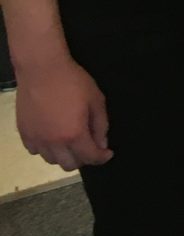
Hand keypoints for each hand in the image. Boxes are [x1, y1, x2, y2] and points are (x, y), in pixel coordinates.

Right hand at [15, 53, 112, 170]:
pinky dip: (46, 149)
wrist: (42, 70)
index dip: (101, 157)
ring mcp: (36, 139)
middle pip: (69, 165)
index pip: (89, 157)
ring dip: (63, 155)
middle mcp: (53, 142)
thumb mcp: (96, 100)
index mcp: (74, 134)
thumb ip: (101, 125)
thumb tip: (101, 144)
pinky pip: (35, 151)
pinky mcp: (24, 133)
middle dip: (83, 158)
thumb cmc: (73, 81)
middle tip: (89, 145)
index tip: (107, 153)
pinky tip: (52, 136)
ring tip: (70, 141)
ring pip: (51, 160)